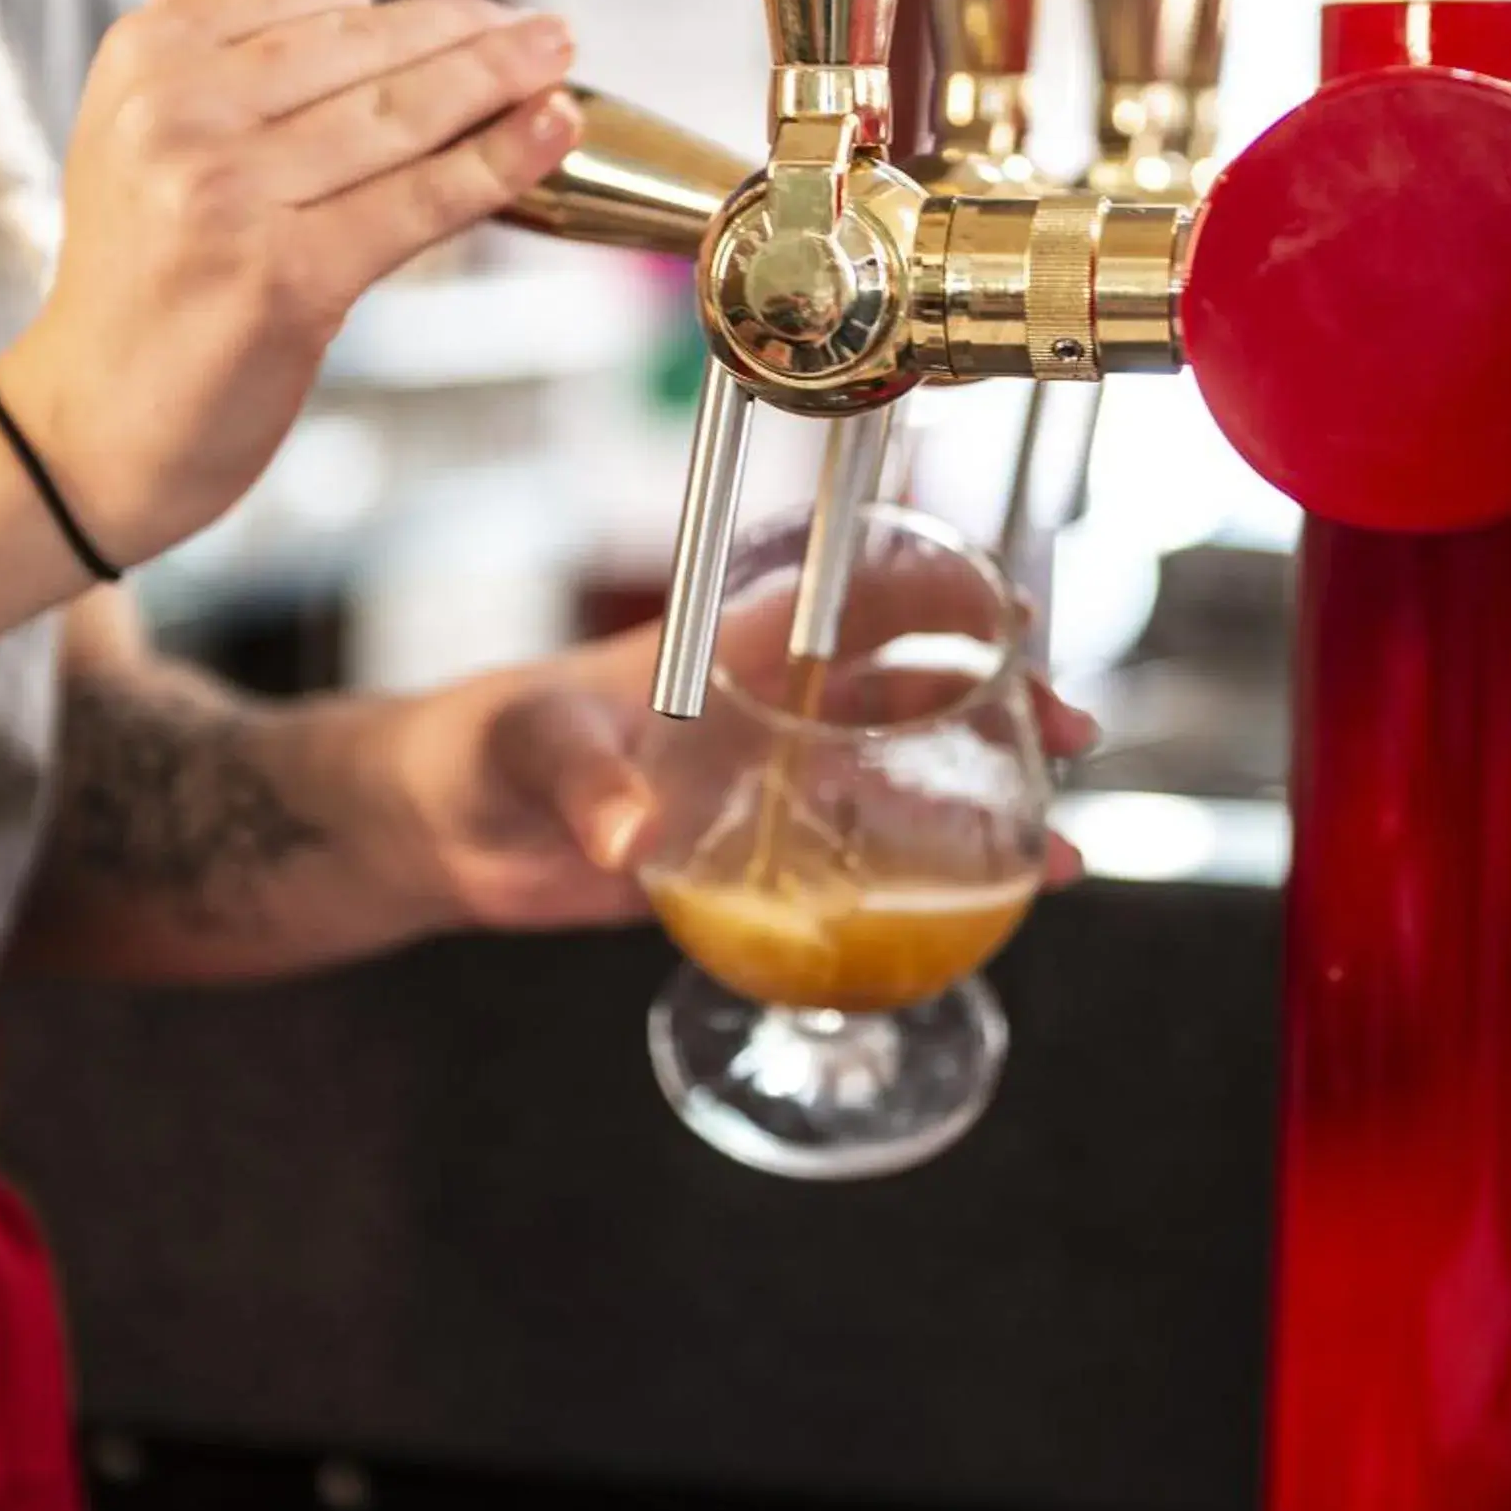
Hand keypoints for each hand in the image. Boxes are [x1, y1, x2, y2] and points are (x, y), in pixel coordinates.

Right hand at [0, 0, 581, 566]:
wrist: (95, 423)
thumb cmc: (138, 272)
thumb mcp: (135, 121)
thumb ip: (201, 4)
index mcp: (144, 59)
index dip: (396, 8)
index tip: (461, 21)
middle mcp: (177, 116)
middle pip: (363, 50)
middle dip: (470, 32)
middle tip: (546, 27)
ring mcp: (229, 196)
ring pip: (401, 117)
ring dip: (500, 81)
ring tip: (559, 56)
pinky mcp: (288, 278)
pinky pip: (420, 201)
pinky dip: (500, 161)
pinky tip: (553, 129)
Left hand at [364, 620, 1094, 936]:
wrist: (439, 828)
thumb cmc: (479, 747)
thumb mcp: (530, 747)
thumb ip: (582, 783)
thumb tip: (632, 841)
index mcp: (733, 645)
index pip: (863, 591)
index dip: (948, 592)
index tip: (1019, 618)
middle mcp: (770, 706)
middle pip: (918, 689)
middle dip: (1006, 703)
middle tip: (1071, 737)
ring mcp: (770, 782)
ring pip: (907, 782)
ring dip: (988, 809)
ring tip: (1063, 855)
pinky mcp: (756, 856)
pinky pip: (860, 863)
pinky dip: (925, 884)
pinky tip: (980, 919)